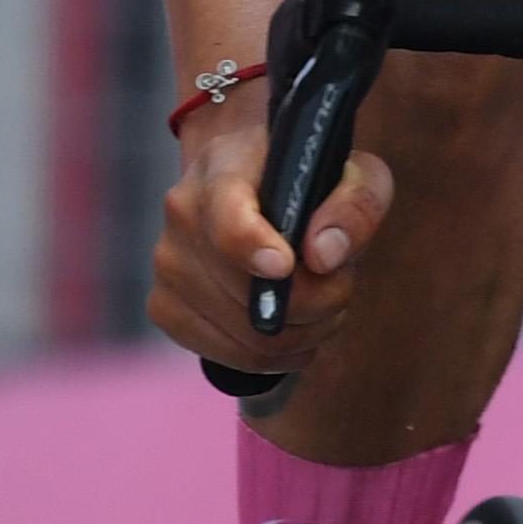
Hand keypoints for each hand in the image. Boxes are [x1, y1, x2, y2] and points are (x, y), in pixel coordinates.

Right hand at [146, 106, 392, 374]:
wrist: (261, 190)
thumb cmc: (311, 184)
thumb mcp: (356, 176)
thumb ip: (355, 206)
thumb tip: (324, 255)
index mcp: (222, 166)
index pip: (226, 220)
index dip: (254, 249)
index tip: (286, 265)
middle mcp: (183, 213)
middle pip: (247, 292)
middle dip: (317, 300)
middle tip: (341, 282)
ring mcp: (168, 264)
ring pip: (247, 334)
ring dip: (304, 331)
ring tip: (322, 301)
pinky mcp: (166, 308)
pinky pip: (233, 356)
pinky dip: (277, 354)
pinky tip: (292, 325)